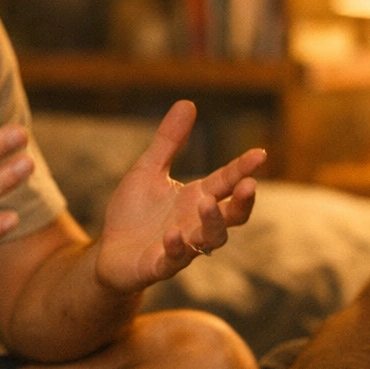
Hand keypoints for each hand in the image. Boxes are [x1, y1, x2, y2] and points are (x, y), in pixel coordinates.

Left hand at [94, 100, 264, 293]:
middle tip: (249, 185)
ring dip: (212, 223)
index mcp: (197, 198)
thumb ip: (169, 141)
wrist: (109, 252)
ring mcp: (182, 247)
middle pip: (232, 216)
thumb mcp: (148, 170)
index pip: (227, 182)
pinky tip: (172, 234)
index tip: (260, 154)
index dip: (243, 168)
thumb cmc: (134, 212)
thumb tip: (188, 102)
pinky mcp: (160, 266)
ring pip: (211, 240)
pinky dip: (177, 248)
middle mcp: (196, 223)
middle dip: (243, 202)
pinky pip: (175, 261)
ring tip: (207, 203)